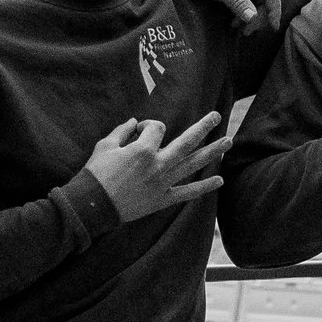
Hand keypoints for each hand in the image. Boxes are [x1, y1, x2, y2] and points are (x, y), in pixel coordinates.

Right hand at [84, 111, 230, 220]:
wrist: (92, 206)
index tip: (137, 132)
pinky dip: (204, 187)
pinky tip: (219, 180)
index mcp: (142, 150)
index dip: (148, 125)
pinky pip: (187, 192)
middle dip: (204, 127)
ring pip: (193, 164)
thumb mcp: (104, 146)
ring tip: (229, 142)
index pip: (156, 127)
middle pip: (187, 141)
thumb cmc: (95, 174)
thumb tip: (133, 122)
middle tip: (217, 116)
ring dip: (213, 152)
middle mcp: (158, 165)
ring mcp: (163, 183)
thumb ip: (122, 131)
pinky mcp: (162, 200)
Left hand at [193, 0, 280, 30]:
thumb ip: (239, 3)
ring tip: (235, 26)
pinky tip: (234, 20)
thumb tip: (253, 19)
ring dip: (249, 14)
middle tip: (245, 32)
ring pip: (257, 0)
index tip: (274, 27)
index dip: (274, 10)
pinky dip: (243, 9)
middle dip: (257, 16)